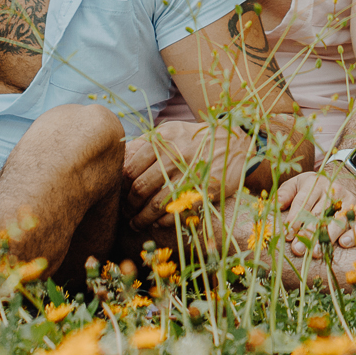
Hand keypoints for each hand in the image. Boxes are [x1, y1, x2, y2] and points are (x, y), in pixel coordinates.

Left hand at [126, 121, 247, 229]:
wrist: (235, 143)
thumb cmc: (196, 138)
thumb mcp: (172, 131)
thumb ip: (148, 142)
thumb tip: (122, 157)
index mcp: (162, 141)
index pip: (131, 168)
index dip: (122, 185)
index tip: (120, 194)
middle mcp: (174, 157)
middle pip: (141, 188)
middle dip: (129, 205)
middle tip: (126, 212)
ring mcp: (189, 175)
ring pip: (156, 204)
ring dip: (142, 219)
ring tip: (136, 224)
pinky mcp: (204, 191)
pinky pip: (177, 212)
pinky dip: (163, 221)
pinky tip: (158, 223)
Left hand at [277, 170, 355, 254]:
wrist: (341, 182)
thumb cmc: (313, 188)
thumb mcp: (297, 184)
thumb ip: (285, 194)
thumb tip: (275, 206)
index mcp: (316, 183)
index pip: (304, 202)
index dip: (295, 220)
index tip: (287, 235)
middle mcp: (335, 190)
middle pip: (320, 214)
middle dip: (308, 234)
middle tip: (299, 249)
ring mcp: (350, 201)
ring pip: (339, 221)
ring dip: (327, 238)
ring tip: (317, 252)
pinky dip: (355, 234)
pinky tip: (344, 244)